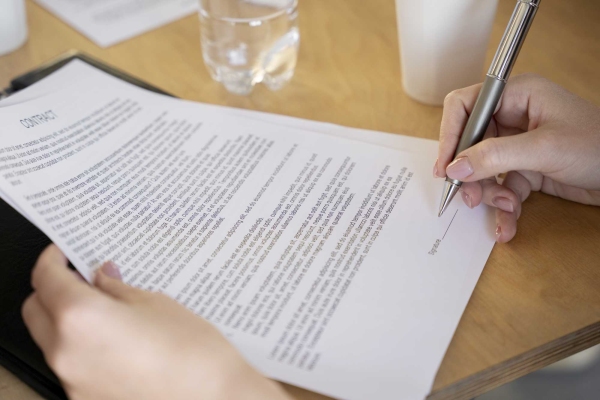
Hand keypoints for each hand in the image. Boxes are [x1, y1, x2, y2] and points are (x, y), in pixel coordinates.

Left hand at [22, 244, 290, 399]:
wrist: (216, 399)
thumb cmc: (195, 355)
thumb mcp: (157, 304)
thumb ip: (119, 290)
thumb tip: (102, 279)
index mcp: (83, 319)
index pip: (46, 280)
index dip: (51, 260)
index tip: (61, 253)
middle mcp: (68, 354)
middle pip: (36, 311)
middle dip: (52, 290)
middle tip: (80, 278)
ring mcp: (74, 382)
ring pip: (52, 340)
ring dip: (67, 320)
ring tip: (104, 308)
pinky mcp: (87, 399)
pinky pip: (72, 365)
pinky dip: (82, 346)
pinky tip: (114, 339)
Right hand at [435, 74, 599, 241]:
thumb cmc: (599, 146)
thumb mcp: (544, 149)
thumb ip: (495, 156)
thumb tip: (455, 167)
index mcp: (516, 96)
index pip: (465, 107)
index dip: (450, 135)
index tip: (446, 167)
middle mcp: (513, 117)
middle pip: (469, 143)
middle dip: (470, 173)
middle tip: (468, 196)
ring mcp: (519, 145)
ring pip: (483, 169)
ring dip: (488, 193)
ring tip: (505, 209)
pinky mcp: (527, 168)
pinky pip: (502, 187)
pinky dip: (503, 206)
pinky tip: (509, 223)